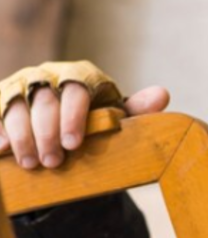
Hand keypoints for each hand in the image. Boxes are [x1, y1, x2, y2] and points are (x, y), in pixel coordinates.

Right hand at [0, 61, 169, 168]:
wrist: (64, 126)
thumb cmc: (96, 120)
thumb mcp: (116, 116)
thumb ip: (136, 108)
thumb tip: (162, 94)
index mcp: (81, 75)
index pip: (77, 90)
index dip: (73, 116)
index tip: (74, 144)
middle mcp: (49, 74)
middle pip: (45, 100)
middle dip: (47, 132)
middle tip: (54, 162)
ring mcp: (21, 85)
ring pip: (16, 105)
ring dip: (23, 135)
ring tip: (31, 163)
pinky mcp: (1, 99)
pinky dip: (0, 132)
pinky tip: (3, 150)